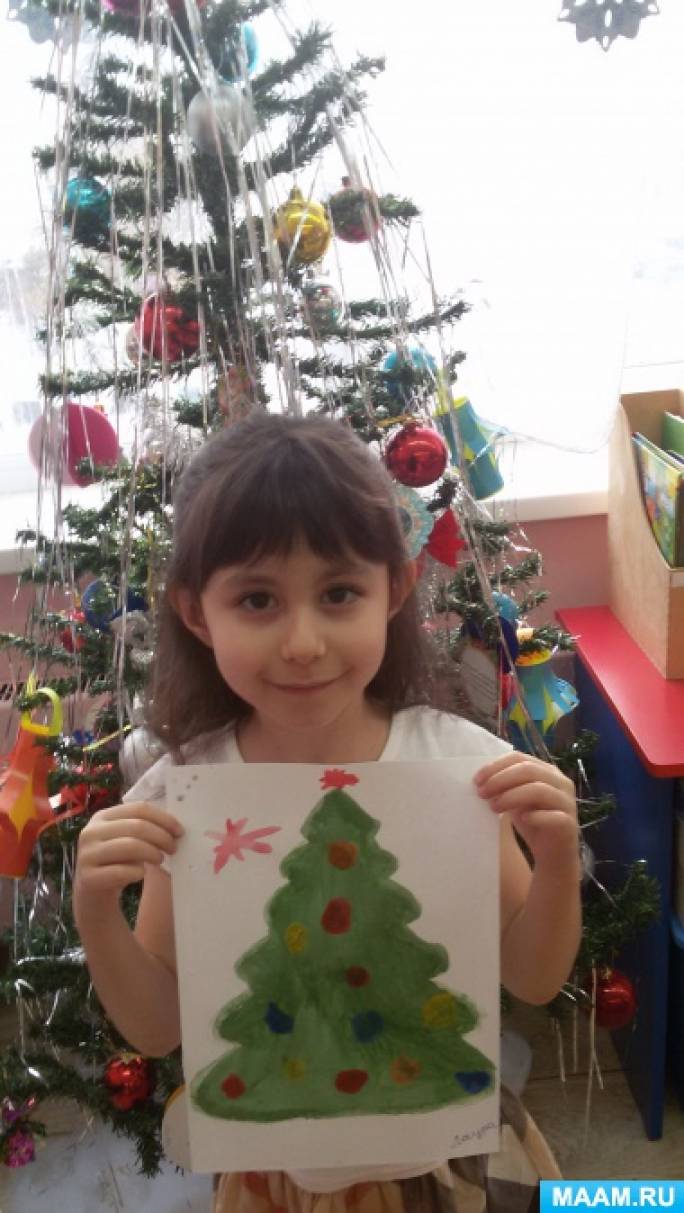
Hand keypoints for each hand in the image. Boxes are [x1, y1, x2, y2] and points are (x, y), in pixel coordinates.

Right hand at [74, 802, 183, 911]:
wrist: (93, 893)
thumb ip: (144, 829)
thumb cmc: (116, 861)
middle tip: (173, 848)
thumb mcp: (126, 839)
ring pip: (130, 846)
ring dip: (152, 853)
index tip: (180, 831)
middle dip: (161, 837)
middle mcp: (91, 832)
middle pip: (137, 826)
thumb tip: (175, 828)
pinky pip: (122, 871)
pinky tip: (141, 874)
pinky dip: (137, 872)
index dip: (163, 818)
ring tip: (160, 860)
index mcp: (102, 816)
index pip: (139, 808)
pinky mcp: (88, 878)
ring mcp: (87, 854)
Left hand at [474, 752, 577, 870]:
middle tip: (482, 793)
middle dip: (501, 780)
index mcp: (546, 771)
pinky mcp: (569, 823)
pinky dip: (535, 816)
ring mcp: (567, 802)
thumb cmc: (532, 821)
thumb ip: (504, 786)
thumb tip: (480, 780)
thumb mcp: (515, 799)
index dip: (496, 766)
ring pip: (539, 790)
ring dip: (512, 796)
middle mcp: (561, 782)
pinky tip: (522, 819)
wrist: (552, 853)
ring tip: (494, 807)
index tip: (476, 780)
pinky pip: (553, 816)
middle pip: (528, 770)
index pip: (519, 758)